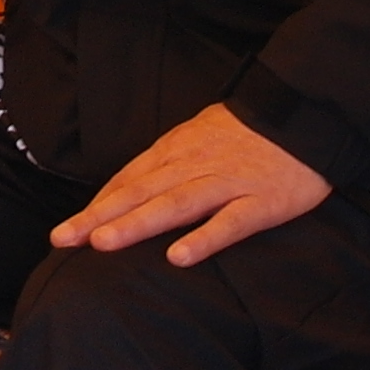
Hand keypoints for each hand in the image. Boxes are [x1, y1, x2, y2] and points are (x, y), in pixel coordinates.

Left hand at [51, 102, 329, 267]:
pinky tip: (179, 257)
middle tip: (64, 239)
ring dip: (138, 223)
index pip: (130, 180)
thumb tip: (128, 189)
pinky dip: (204, 238)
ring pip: (175, 205)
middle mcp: (194, 165)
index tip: (66, 230)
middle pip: (141, 193)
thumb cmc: (247, 132)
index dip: (97, 205)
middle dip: (100, 217)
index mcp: (177, 150)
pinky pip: (229, 223)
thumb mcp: (198, 136)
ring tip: (104, 243)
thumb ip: (166, 164)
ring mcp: (227, 183)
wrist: (306, 112)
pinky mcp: (260, 201)